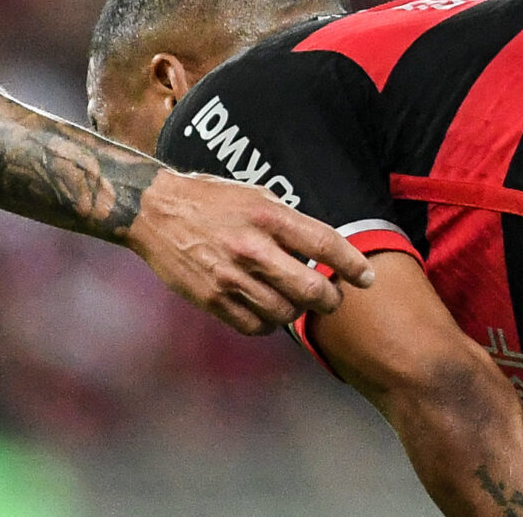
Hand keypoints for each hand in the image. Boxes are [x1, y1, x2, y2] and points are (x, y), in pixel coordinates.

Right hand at [128, 170, 376, 334]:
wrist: (155, 211)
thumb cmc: (212, 200)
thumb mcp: (257, 196)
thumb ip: (289, 224)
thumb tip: (322, 252)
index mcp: (268, 216)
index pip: (325, 244)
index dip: (353, 265)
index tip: (367, 277)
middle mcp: (252, 248)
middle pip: (309, 289)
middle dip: (331, 299)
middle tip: (334, 298)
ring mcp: (230, 278)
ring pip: (284, 314)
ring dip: (298, 312)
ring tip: (296, 302)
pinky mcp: (212, 299)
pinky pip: (254, 326)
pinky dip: (269, 324)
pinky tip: (269, 310)